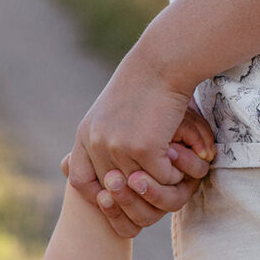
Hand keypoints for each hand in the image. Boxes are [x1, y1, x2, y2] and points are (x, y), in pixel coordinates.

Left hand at [65, 77, 215, 236]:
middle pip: (113, 190)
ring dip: (160, 181)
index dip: (97, 195)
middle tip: (155, 188)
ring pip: (140, 186)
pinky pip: (161, 177)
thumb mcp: (113, 113)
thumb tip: (110, 176)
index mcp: (85, 135)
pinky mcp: (143, 147)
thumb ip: (106, 141)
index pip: (79, 180)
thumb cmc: (144, 86)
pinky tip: (179, 157)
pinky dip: (174, 173)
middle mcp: (96, 143)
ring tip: (172, 169)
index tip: (119, 196)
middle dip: (135, 195)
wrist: (162, 63)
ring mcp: (118, 146)